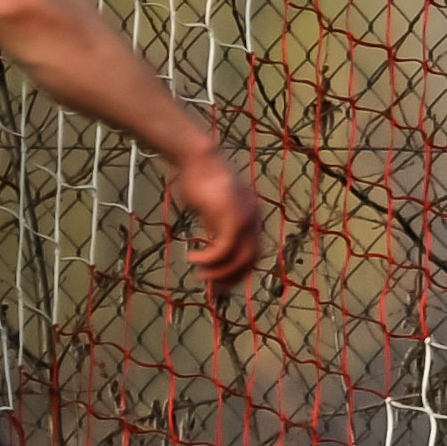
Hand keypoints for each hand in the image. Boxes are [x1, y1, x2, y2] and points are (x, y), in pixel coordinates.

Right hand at [167, 138, 265, 297]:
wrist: (197, 156)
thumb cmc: (199, 179)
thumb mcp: (212, 208)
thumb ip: (216, 226)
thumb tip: (212, 246)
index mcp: (252, 217)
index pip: (253, 253)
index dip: (238, 271)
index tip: (221, 282)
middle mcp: (254, 219)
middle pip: (251, 260)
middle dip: (232, 278)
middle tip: (213, 289)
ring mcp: (245, 218)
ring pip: (239, 259)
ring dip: (219, 272)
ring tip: (200, 275)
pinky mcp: (231, 217)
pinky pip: (223, 249)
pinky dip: (209, 259)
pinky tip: (192, 257)